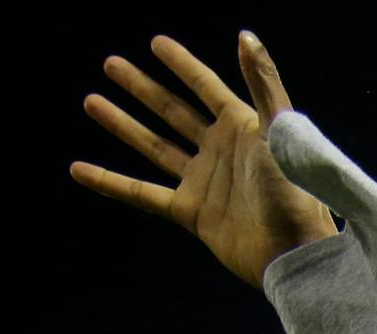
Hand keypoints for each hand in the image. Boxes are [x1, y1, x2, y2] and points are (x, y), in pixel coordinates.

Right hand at [71, 33, 335, 288]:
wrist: (295, 253)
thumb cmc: (296, 193)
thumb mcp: (281, 132)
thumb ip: (263, 84)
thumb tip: (245, 36)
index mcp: (243, 128)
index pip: (206, 87)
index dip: (182, 65)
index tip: (156, 43)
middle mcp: (221, 152)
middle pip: (173, 112)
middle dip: (142, 88)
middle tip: (111, 64)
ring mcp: (204, 182)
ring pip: (154, 146)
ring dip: (124, 124)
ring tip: (91, 100)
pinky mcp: (192, 213)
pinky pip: (142, 194)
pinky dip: (110, 182)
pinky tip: (79, 169)